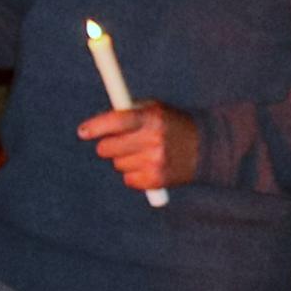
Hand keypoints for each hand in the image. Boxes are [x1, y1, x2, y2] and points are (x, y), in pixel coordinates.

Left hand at [75, 101, 200, 192]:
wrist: (208, 148)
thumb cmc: (172, 124)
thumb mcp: (154, 109)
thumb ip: (126, 113)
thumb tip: (93, 126)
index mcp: (152, 118)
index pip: (116, 121)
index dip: (96, 127)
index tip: (83, 132)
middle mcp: (154, 140)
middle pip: (107, 148)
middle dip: (108, 144)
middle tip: (119, 142)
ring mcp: (156, 162)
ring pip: (117, 164)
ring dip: (124, 159)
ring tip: (144, 152)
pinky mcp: (158, 180)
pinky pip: (128, 180)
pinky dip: (133, 174)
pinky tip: (149, 165)